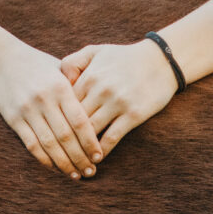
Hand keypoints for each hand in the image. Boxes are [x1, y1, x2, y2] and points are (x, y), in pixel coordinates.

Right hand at [0, 44, 102, 179]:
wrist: (0, 59)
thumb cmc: (36, 64)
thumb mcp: (59, 69)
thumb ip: (76, 87)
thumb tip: (98, 109)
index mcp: (60, 87)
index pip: (79, 120)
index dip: (90, 141)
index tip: (99, 155)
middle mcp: (44, 100)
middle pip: (66, 137)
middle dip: (80, 157)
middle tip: (92, 171)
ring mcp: (27, 111)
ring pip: (49, 145)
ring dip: (65, 163)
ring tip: (77, 174)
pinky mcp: (13, 119)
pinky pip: (32, 145)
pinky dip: (45, 159)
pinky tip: (56, 168)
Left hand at [60, 41, 177, 157]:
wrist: (160, 60)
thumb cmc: (123, 57)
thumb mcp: (95, 51)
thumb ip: (72, 63)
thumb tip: (57, 84)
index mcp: (89, 76)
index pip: (64, 104)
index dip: (57, 120)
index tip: (52, 133)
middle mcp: (100, 90)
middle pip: (74, 121)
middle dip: (66, 138)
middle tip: (59, 154)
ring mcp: (117, 102)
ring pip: (91, 132)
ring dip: (82, 149)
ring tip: (76, 162)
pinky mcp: (133, 114)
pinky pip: (112, 137)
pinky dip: (102, 151)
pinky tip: (97, 159)